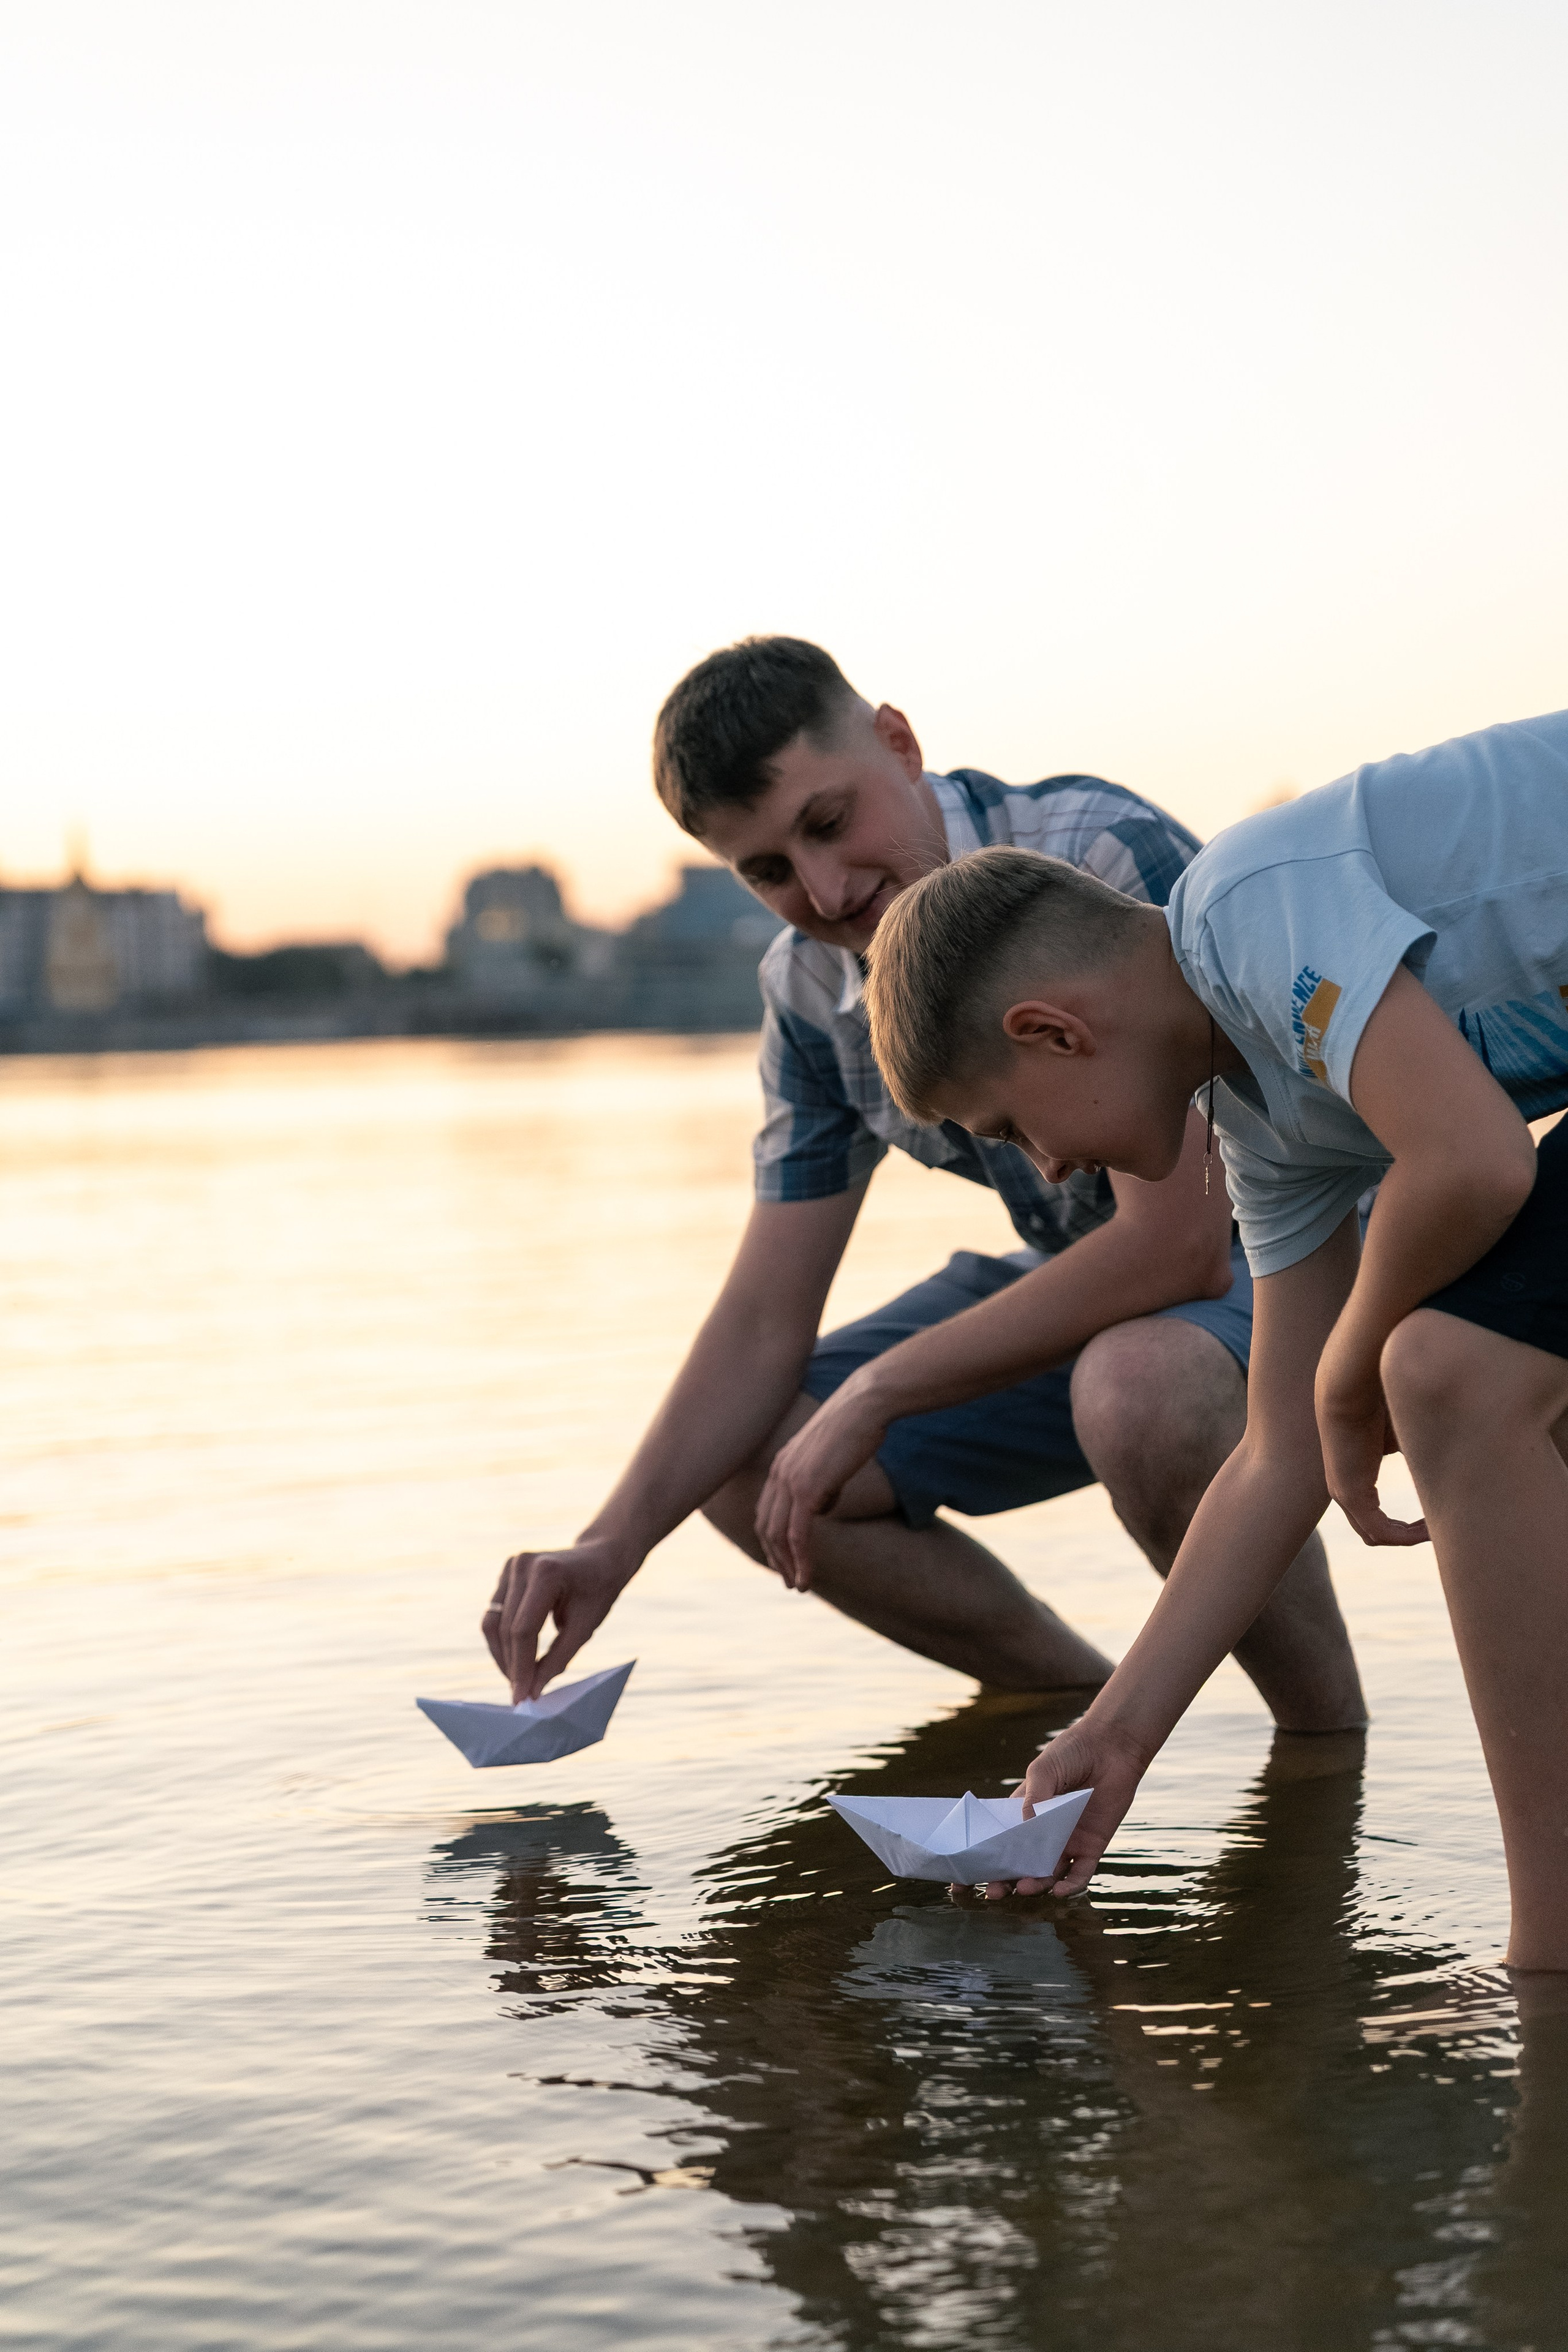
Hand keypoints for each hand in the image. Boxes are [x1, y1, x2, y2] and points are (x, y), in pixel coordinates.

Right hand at [481, 1536, 637, 1699]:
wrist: (601, 1557)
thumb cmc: (599, 1591)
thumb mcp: (585, 1628)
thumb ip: (558, 1659)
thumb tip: (532, 1691)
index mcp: (546, 1572)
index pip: (523, 1629)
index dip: (521, 1667)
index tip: (522, 1698)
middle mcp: (521, 1564)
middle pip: (505, 1628)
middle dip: (511, 1665)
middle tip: (520, 1695)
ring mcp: (510, 1566)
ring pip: (493, 1623)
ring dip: (502, 1655)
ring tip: (517, 1681)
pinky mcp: (505, 1573)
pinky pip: (495, 1613)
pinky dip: (503, 1640)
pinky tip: (516, 1659)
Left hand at [754, 1387, 887, 1592]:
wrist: (865, 1404)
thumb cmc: (856, 1426)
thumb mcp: (831, 1457)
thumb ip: (821, 1482)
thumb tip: (822, 1508)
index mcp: (781, 1464)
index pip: (766, 1510)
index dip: (771, 1540)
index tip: (784, 1560)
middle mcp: (778, 1472)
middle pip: (765, 1526)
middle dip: (776, 1558)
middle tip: (790, 1581)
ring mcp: (790, 1480)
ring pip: (778, 1535)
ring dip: (786, 1565)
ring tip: (799, 1586)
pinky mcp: (807, 1488)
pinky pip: (798, 1534)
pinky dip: (801, 1559)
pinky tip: (808, 1577)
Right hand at [960, 1716, 1150, 1900]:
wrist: (1110, 1746)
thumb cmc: (1071, 1752)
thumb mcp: (1043, 1770)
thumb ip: (1033, 1797)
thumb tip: (1025, 1826)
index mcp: (1025, 1813)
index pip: (1000, 1841)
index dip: (984, 1859)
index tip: (964, 1877)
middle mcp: (1044, 1832)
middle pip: (1021, 1863)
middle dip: (1005, 1880)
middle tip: (993, 1892)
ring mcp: (1067, 1841)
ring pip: (1048, 1873)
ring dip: (1035, 1884)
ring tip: (1024, 1888)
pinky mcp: (1092, 1846)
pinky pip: (1080, 1873)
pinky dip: (1070, 1885)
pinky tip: (1059, 1890)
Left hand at [1314, 1333, 1428, 1547]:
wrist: (1350, 1382)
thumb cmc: (1377, 1396)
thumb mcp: (1406, 1432)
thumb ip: (1424, 1450)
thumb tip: (1457, 1458)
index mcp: (1356, 1476)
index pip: (1379, 1515)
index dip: (1409, 1524)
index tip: (1439, 1519)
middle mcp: (1346, 1489)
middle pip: (1379, 1530)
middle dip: (1411, 1536)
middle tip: (1442, 1532)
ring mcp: (1344, 1494)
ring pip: (1379, 1534)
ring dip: (1411, 1537)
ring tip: (1441, 1530)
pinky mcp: (1349, 1494)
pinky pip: (1379, 1531)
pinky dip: (1406, 1536)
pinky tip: (1430, 1528)